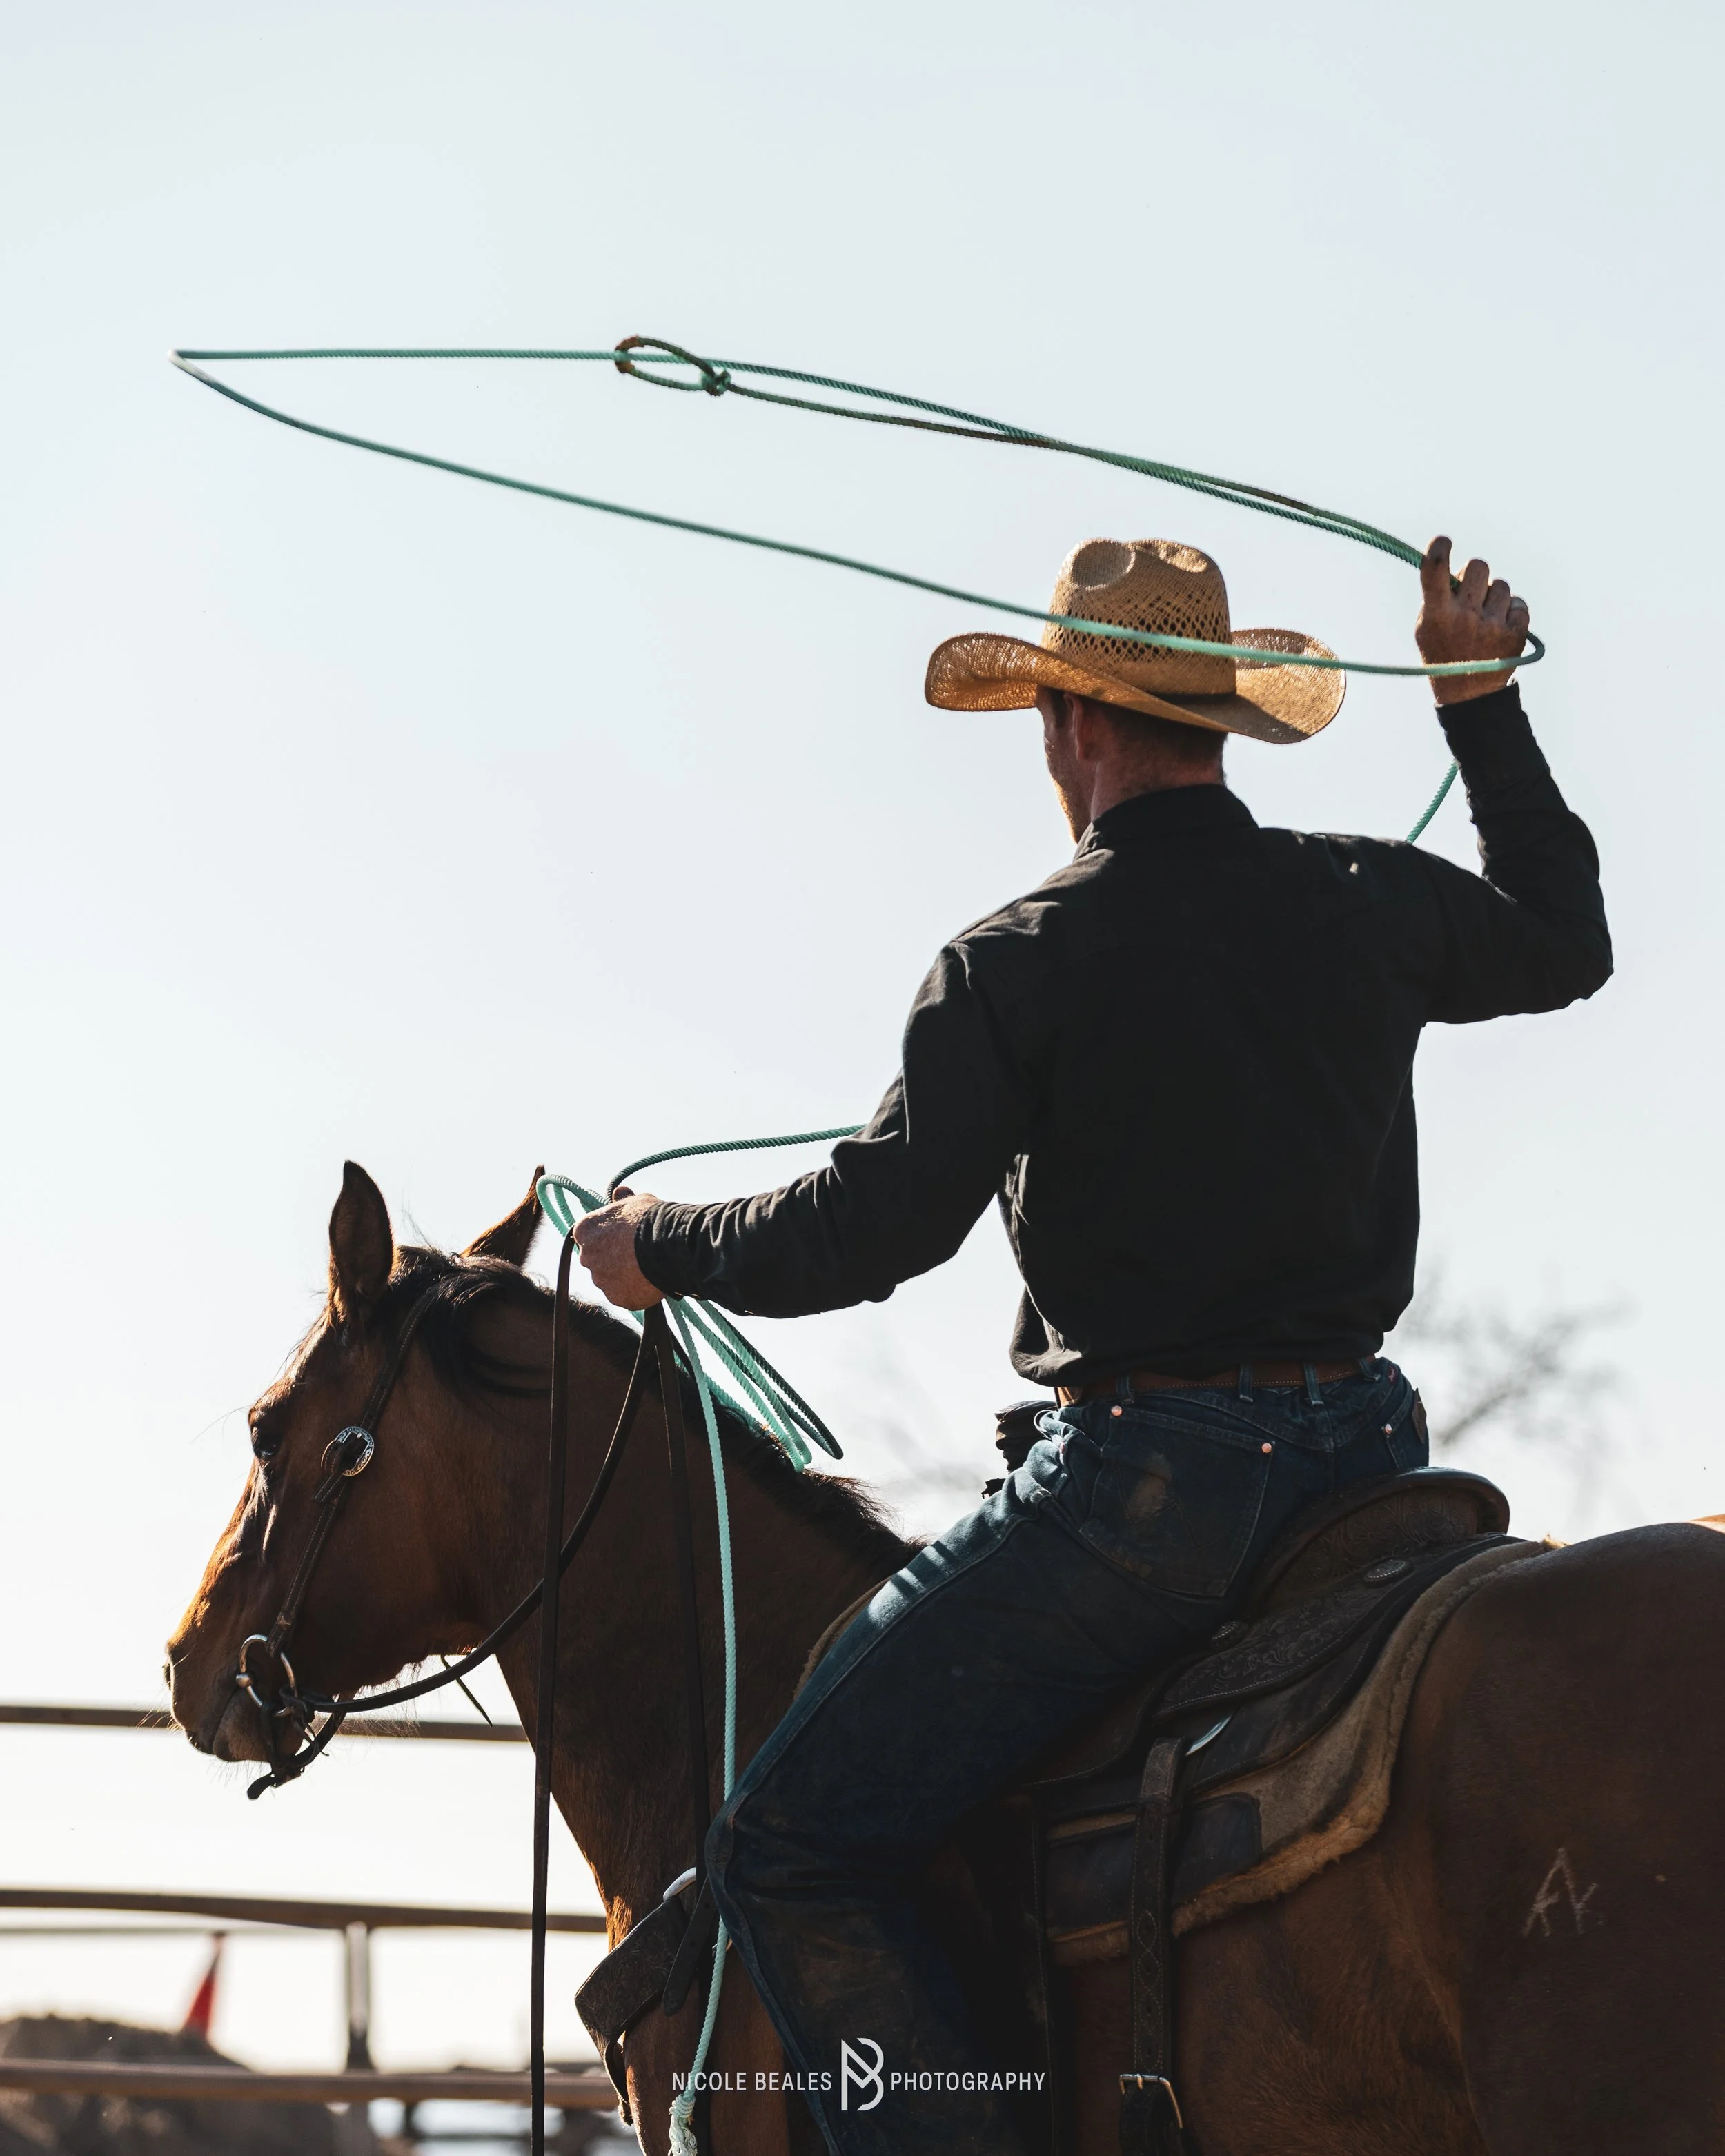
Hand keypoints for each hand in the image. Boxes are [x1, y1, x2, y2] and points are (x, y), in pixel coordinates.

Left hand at [571, 1189, 664, 1309]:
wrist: (668, 1245)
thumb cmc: (650, 1219)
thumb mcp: (637, 1201)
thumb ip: (623, 1201)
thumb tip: (619, 1192)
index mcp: (585, 1230)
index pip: (589, 1237)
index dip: (607, 1238)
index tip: (622, 1238)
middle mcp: (586, 1257)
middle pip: (597, 1260)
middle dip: (613, 1259)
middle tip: (636, 1255)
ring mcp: (601, 1280)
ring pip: (611, 1281)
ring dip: (624, 1277)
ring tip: (647, 1268)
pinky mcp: (617, 1298)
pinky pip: (625, 1296)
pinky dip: (636, 1292)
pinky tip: (651, 1282)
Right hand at [1416, 536, 1530, 704]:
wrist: (1469, 697)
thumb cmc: (1444, 652)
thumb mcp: (1427, 627)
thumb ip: (1437, 596)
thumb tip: (1454, 566)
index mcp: (1436, 615)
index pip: (1434, 569)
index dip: (1438, 548)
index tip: (1443, 542)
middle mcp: (1463, 617)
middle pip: (1477, 565)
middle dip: (1474, 575)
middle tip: (1469, 594)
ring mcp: (1491, 625)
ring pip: (1500, 585)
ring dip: (1492, 597)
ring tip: (1484, 620)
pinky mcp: (1515, 633)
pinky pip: (1518, 603)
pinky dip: (1510, 612)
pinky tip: (1500, 629)